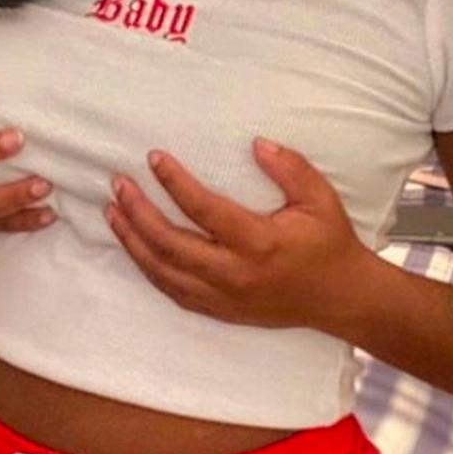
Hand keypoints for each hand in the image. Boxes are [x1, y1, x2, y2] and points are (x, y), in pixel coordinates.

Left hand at [104, 138, 367, 330]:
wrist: (340, 298)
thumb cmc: (329, 243)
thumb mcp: (321, 199)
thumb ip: (290, 168)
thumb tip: (256, 144)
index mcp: (259, 243)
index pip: (204, 210)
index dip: (175, 183)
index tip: (154, 158)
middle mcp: (234, 274)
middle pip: (171, 244)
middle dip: (138, 212)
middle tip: (118, 184)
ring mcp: (223, 297)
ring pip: (163, 271)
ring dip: (133, 241)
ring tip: (112, 211)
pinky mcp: (219, 310)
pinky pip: (172, 291)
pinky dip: (147, 268)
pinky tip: (132, 245)